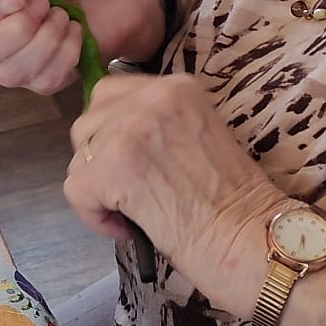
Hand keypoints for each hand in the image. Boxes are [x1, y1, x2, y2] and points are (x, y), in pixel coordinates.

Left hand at [64, 73, 282, 311]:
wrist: (250, 238)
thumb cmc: (233, 202)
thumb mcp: (198, 135)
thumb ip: (159, 125)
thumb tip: (111, 139)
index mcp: (177, 87)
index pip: (111, 93)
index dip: (111, 131)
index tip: (131, 162)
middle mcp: (152, 97)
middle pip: (88, 121)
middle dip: (99, 159)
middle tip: (130, 189)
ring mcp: (131, 129)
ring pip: (80, 156)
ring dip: (97, 189)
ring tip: (134, 211)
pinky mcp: (113, 167)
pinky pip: (75, 189)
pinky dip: (94, 216)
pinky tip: (128, 227)